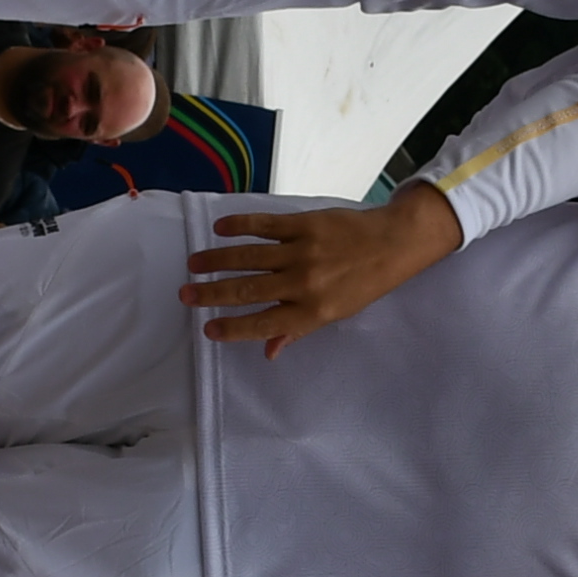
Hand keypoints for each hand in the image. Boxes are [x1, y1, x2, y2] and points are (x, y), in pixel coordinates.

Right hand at [178, 191, 458, 351]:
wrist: (391, 244)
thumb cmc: (363, 284)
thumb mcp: (335, 314)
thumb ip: (297, 329)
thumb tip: (268, 352)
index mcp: (312, 311)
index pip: (263, 324)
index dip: (233, 329)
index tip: (207, 329)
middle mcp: (304, 283)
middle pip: (248, 290)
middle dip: (213, 294)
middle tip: (186, 295)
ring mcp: (303, 251)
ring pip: (250, 257)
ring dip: (217, 260)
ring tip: (194, 263)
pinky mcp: (305, 224)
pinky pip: (266, 226)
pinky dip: (241, 226)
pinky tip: (220, 230)